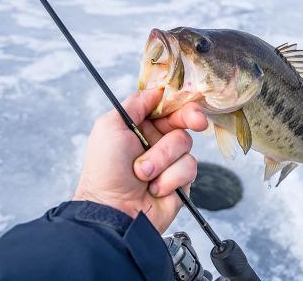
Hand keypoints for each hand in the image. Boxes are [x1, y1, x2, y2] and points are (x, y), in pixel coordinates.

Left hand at [73, 89, 207, 232]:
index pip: (165, 106)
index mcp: (139, 126)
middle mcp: (156, 141)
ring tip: (142, 174)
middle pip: (184, 119)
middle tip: (197, 121)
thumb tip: (157, 91)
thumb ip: (134, 104)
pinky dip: (170, 177)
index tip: (185, 101)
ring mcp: (170, 161)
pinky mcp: (181, 181)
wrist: (113, 211)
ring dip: (162, 159)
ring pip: (185, 144)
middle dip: (190, 118)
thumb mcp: (110, 127)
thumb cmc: (105, 170)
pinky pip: (188, 168)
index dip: (178, 101)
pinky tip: (155, 188)